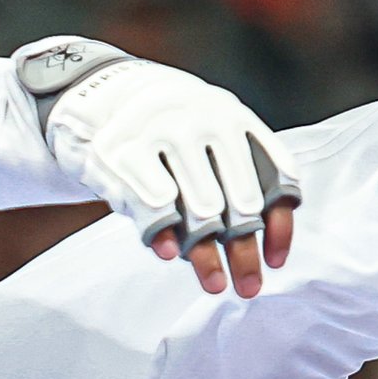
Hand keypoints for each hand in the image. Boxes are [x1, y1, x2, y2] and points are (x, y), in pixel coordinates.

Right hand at [21, 43, 300, 295]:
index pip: (274, 176)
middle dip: (245, 251)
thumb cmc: (165, 130)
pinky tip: (167, 253)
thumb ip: (237, 175)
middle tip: (248, 287)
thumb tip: (262, 248)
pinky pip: (153, 204)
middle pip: (240, 201)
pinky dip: (162, 233)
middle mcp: (204, 122)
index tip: (275, 262)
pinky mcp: (122, 153)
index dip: (280, 225)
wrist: (97, 92)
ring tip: (214, 284)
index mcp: (233, 117)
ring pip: (200, 208)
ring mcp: (163, 134)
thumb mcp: (208, 133)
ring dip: (207, 255)